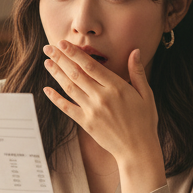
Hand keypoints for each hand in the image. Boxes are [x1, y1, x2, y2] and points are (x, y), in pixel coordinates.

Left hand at [42, 42, 159, 158]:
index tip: (63, 43)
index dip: (75, 53)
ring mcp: (92, 111)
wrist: (137, 149)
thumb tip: (136, 51)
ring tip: (47, 62)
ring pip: (69, 88)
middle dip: (61, 58)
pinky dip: (55, 98)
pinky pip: (67, 108)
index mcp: (116, 87)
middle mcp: (102, 97)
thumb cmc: (144, 121)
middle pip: (76, 73)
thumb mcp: (146, 94)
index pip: (90, 65)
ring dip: (56, 74)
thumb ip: (137, 72)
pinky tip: (46, 90)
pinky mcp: (86, 123)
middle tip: (48, 47)